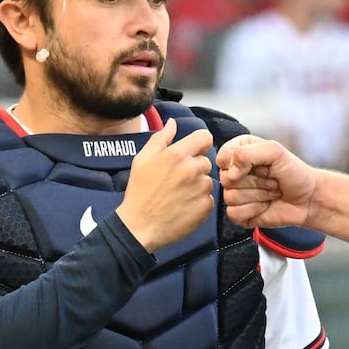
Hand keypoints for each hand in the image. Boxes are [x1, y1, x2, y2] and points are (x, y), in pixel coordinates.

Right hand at [117, 118, 214, 251]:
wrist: (140, 225)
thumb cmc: (139, 191)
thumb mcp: (143, 159)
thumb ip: (161, 138)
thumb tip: (172, 123)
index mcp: (178, 154)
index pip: (205, 137)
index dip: (199, 143)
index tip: (193, 151)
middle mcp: (193, 169)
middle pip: (206, 161)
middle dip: (195, 167)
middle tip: (177, 180)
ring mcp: (201, 189)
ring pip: (208, 180)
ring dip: (198, 185)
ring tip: (178, 194)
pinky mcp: (206, 206)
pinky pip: (208, 198)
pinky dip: (199, 201)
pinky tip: (183, 206)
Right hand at [215, 134, 317, 228]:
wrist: (309, 198)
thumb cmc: (295, 173)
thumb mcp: (275, 151)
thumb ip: (247, 153)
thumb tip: (230, 174)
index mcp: (240, 152)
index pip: (222, 157)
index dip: (241, 163)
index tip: (262, 164)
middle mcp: (235, 173)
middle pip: (226, 179)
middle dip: (255, 181)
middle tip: (271, 179)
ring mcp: (235, 194)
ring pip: (230, 197)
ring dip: (258, 196)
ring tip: (271, 192)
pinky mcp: (239, 213)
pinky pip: (234, 213)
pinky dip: (254, 210)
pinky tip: (265, 205)